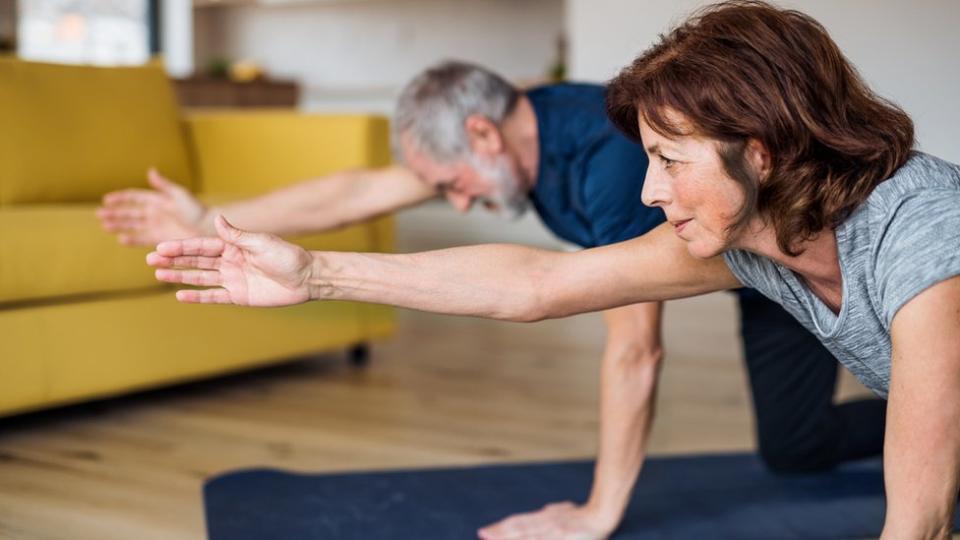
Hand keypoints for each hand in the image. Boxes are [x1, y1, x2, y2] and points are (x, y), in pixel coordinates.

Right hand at [98, 168, 208, 245]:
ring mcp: (158, 226)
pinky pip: (143, 238)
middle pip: (130, 212)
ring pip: (133, 225)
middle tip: (99, 215)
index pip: (135, 197)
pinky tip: (122, 239)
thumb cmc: (198, 211)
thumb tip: (149, 171)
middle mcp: (156, 213)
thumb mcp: (180, 195)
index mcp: (159, 200)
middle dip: (115, 213)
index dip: (121, 198)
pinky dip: (133, 239)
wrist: (210, 229)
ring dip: (119, 225)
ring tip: (105, 225)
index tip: (106, 200)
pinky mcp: (161, 239)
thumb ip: (164, 185)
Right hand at [147, 215, 313, 306]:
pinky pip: (214, 296)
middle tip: (149, 261)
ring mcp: (233, 279)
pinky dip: (197, 296)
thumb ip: (237, 235)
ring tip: (158, 275)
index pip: (202, 246)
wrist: (307, 278)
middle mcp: (230, 262)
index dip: (181, 247)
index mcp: (234, 246)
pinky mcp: (239, 296)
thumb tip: (218, 218)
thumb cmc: (287, 256)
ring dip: (180, 277)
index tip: (160, 248)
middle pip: (196, 261)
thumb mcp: (261, 242)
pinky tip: (180, 295)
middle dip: (173, 260)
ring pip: (200, 277)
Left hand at [477, 502, 614, 539]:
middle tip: (481, 534)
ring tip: (493, 538)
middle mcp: (545, 522)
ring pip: (527, 535)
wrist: (602, 515)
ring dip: (510, 538)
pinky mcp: (561, 537)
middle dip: (499, 533)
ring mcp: (552, 530)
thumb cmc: (582, 516)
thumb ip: (549, 513)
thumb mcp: (563, 510)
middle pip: (518, 528)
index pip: (517, 523)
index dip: (501, 528)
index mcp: (543, 517)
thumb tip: (541, 511)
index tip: (485, 532)